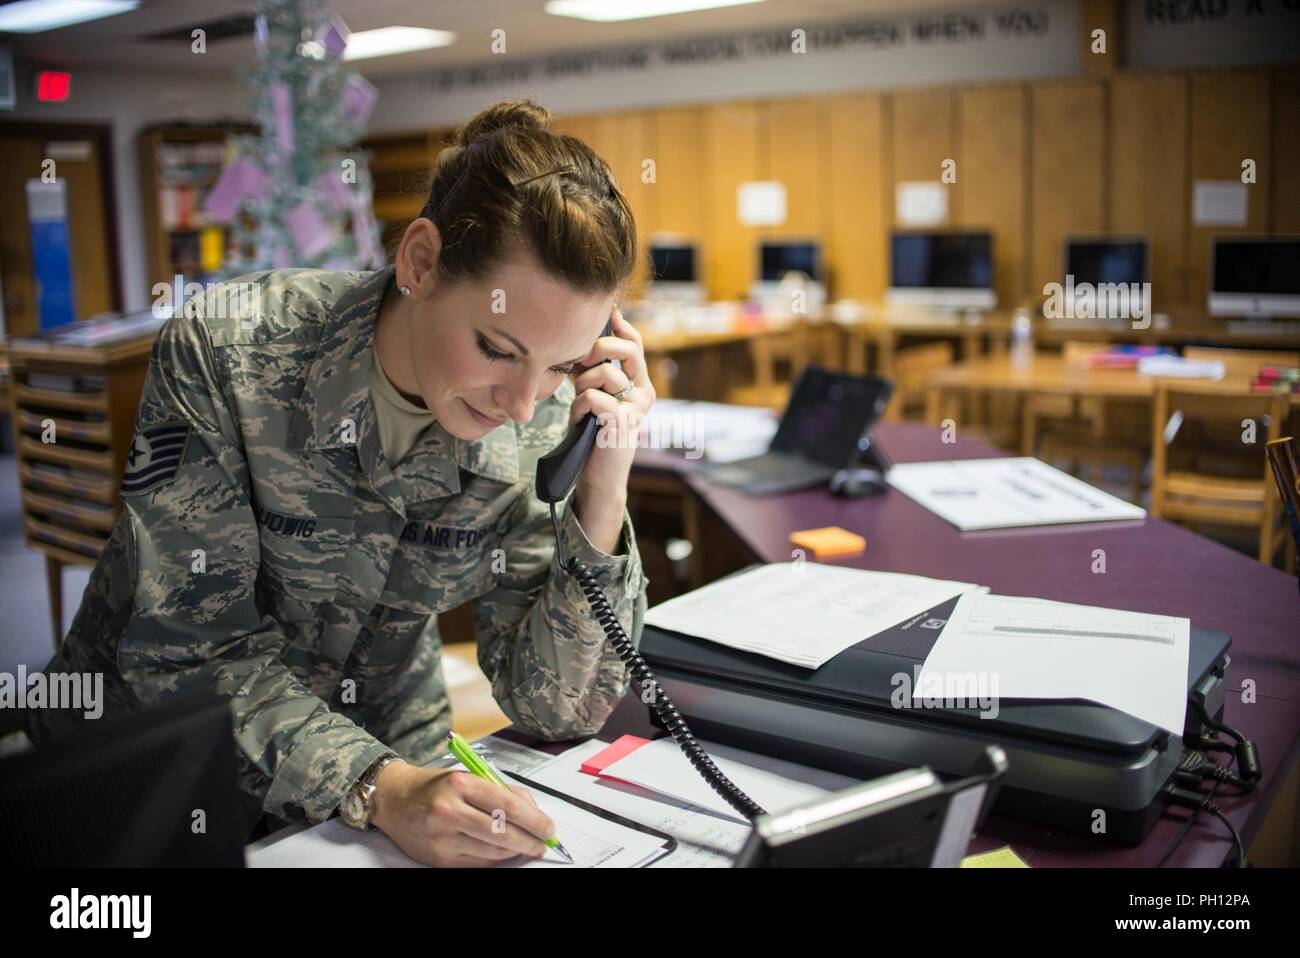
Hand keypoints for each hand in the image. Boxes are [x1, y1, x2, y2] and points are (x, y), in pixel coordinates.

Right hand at [371, 761, 555, 866]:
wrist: (394, 800)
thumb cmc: (435, 787)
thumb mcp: (468, 777)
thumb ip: (502, 792)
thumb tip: (534, 813)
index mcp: (460, 785)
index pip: (507, 805)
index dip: (534, 820)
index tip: (549, 828)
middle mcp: (449, 811)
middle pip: (502, 832)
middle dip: (530, 840)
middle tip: (543, 842)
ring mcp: (442, 838)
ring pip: (492, 851)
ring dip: (515, 852)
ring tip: (527, 846)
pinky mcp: (439, 858)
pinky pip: (478, 863)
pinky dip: (496, 859)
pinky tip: (504, 853)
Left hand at [569, 307, 655, 550]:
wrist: (599, 475)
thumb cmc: (594, 434)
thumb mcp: (596, 396)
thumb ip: (595, 372)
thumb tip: (582, 340)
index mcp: (640, 384)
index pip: (635, 344)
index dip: (621, 326)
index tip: (606, 313)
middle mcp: (644, 393)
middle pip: (627, 349)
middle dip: (598, 348)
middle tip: (579, 361)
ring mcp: (635, 409)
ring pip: (605, 373)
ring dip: (581, 384)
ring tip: (578, 401)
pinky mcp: (622, 423)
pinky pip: (594, 397)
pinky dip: (579, 404)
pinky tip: (578, 417)